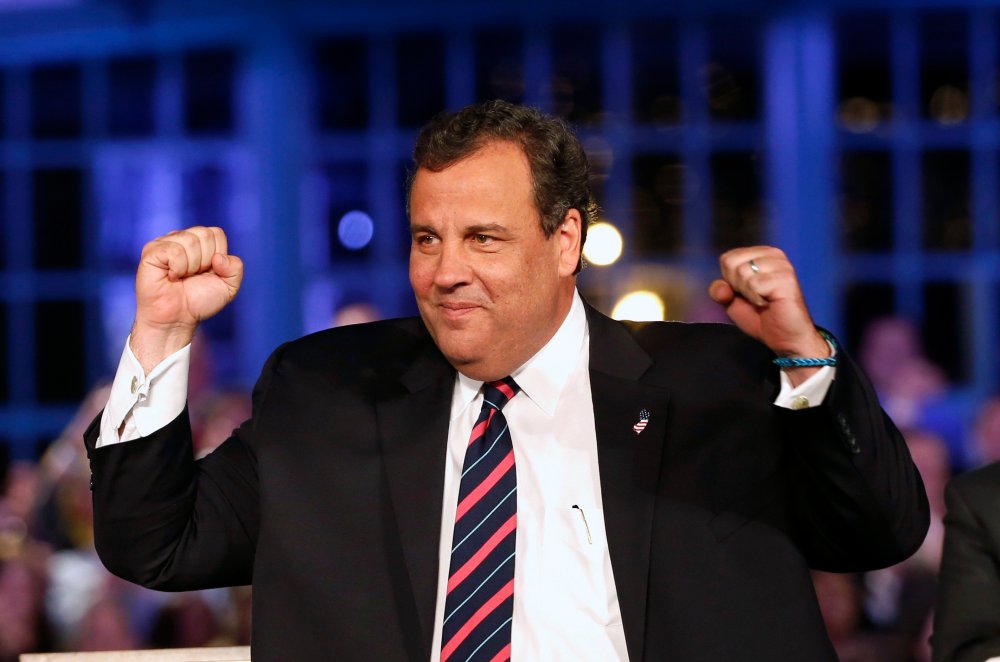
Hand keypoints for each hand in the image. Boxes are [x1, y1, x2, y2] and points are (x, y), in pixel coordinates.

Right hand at [131, 226, 243, 372]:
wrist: (177, 319)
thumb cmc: (199, 301)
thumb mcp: (228, 286)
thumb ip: (235, 268)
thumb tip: (219, 257)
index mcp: (199, 242)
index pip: (216, 233)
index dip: (217, 256)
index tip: (208, 272)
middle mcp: (181, 238)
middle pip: (205, 234)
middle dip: (205, 261)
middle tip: (193, 276)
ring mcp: (165, 243)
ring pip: (190, 241)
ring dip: (191, 266)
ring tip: (181, 277)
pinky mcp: (151, 252)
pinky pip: (174, 251)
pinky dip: (178, 268)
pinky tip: (171, 277)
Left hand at [708, 246, 828, 374]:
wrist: (786, 339)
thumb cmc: (761, 318)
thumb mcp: (732, 302)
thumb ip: (720, 291)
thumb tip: (722, 287)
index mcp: (761, 254)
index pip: (727, 258)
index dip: (729, 281)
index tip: (746, 292)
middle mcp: (773, 254)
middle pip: (731, 263)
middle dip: (736, 286)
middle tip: (756, 297)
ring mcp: (781, 265)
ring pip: (742, 272)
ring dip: (747, 293)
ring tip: (764, 301)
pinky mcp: (785, 278)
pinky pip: (754, 284)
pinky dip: (756, 299)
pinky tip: (769, 303)